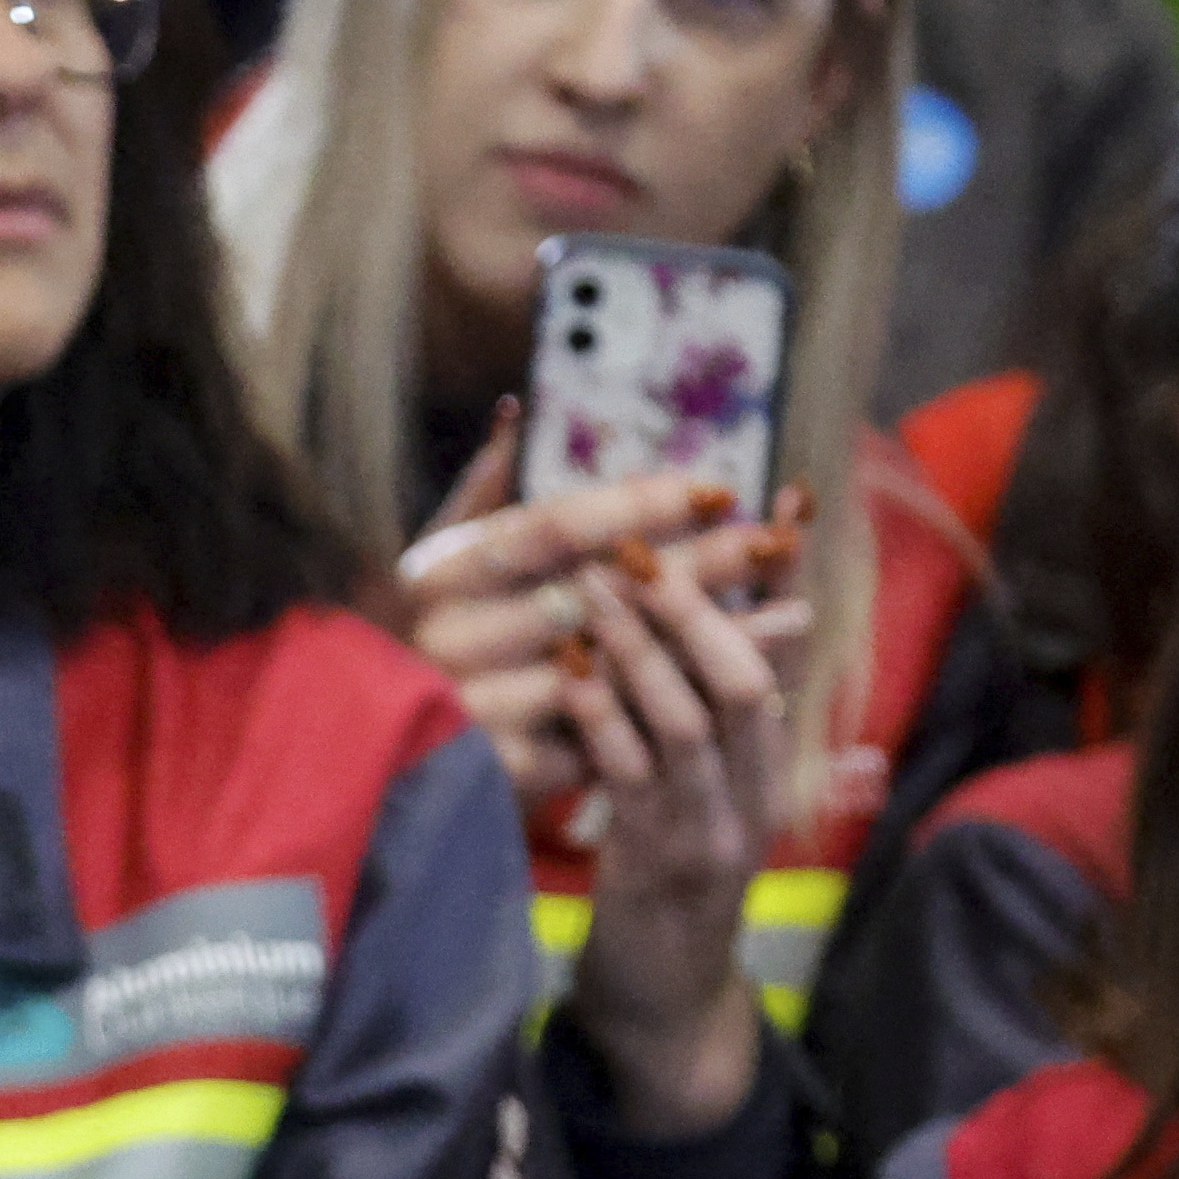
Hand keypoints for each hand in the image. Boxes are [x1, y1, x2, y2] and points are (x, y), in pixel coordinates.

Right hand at [394, 408, 776, 807]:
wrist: (386, 756)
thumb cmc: (434, 640)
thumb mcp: (441, 563)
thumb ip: (481, 493)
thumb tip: (514, 411)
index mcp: (440, 572)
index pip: (555, 526)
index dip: (638, 505)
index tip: (718, 487)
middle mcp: (450, 635)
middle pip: (599, 592)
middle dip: (698, 565)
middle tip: (774, 544)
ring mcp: (476, 703)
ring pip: (620, 664)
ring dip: (709, 643)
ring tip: (792, 616)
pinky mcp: (505, 766)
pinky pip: (614, 731)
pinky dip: (679, 708)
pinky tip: (742, 690)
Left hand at [553, 489, 811, 1134]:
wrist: (662, 1005)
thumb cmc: (661, 889)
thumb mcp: (690, 800)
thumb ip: (693, 727)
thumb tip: (701, 639)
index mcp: (765, 769)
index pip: (773, 659)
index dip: (758, 590)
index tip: (738, 520)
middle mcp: (754, 794)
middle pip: (743, 677)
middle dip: (690, 607)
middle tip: (635, 545)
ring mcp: (714, 831)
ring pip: (692, 718)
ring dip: (641, 647)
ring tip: (592, 587)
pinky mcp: (663, 864)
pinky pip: (635, 775)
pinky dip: (604, 715)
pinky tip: (571, 669)